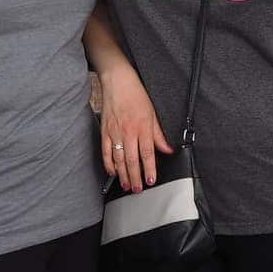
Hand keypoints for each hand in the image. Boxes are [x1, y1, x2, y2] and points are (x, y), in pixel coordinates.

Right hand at [99, 66, 172, 192]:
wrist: (118, 82)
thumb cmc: (136, 95)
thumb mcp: (153, 114)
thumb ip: (159, 134)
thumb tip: (168, 150)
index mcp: (143, 127)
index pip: (147, 153)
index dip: (149, 169)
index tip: (151, 180)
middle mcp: (128, 131)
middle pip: (132, 160)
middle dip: (136, 177)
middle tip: (138, 189)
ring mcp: (115, 132)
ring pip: (119, 159)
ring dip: (123, 174)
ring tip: (127, 185)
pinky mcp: (105, 131)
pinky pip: (106, 152)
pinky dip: (109, 164)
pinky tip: (113, 172)